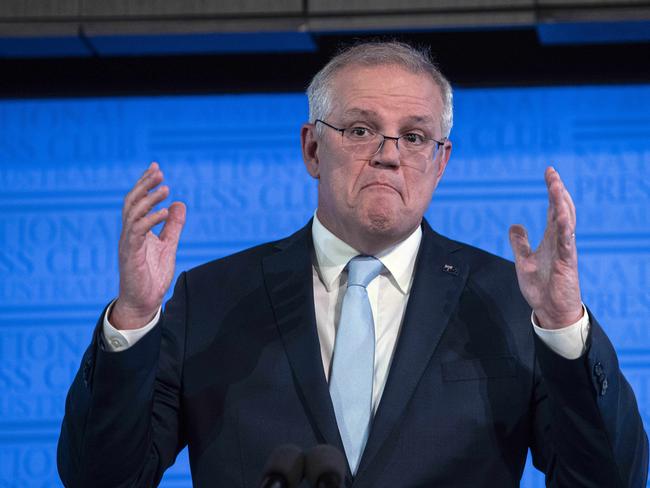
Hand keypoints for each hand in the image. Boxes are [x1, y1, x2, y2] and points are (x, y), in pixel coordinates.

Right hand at [110, 162, 185, 329]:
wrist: (144, 302)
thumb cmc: (152, 275)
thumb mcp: (168, 246)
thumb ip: (173, 226)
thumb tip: (179, 204)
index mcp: (137, 230)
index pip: (137, 201)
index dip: (145, 184)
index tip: (156, 168)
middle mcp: (129, 234)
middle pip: (132, 202)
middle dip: (144, 185)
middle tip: (159, 172)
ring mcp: (128, 243)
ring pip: (133, 214)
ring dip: (149, 199)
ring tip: (165, 189)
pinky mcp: (130, 254)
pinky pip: (138, 232)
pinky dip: (150, 220)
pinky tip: (164, 212)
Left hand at [508, 167, 582, 329]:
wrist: (550, 311)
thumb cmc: (542, 288)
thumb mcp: (524, 261)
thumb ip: (520, 243)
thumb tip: (515, 225)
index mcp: (551, 238)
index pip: (553, 209)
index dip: (552, 191)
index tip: (549, 172)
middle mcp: (560, 240)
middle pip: (561, 209)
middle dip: (557, 191)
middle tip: (552, 172)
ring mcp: (565, 250)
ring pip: (566, 221)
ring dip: (561, 203)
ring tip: (556, 186)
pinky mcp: (567, 262)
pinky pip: (566, 241)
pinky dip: (564, 227)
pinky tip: (561, 214)